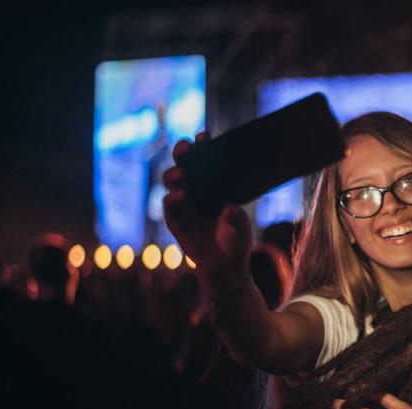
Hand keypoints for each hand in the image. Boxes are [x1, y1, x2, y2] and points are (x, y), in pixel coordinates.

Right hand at [162, 133, 252, 297]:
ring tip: (181, 175)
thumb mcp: (242, 229)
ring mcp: (184, 203)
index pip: (207, 159)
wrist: (226, 268)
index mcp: (215, 185)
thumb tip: (231, 209)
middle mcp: (197, 189)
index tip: (205, 136)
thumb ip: (237, 219)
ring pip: (172, 180)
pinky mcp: (175, 219)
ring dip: (174, 174)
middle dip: (182, 152)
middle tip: (186, 148)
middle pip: (184, 163)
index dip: (204, 145)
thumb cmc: (236, 242)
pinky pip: (169, 205)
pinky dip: (172, 199)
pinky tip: (178, 196)